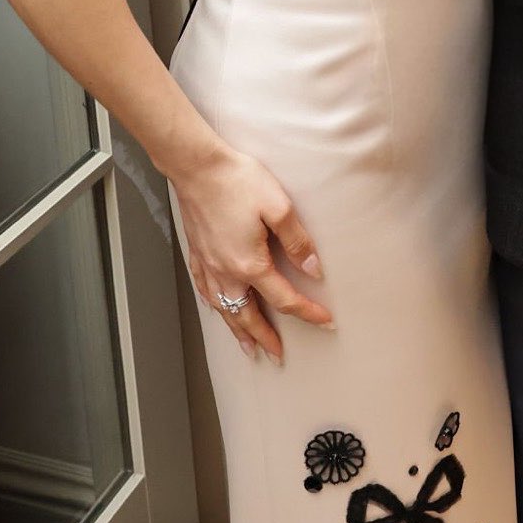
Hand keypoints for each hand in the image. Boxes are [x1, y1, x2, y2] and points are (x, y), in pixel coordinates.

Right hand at [173, 145, 331, 359]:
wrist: (197, 166)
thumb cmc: (237, 181)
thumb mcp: (279, 207)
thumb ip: (297, 241)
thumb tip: (313, 270)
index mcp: (250, 264)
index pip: (284, 298)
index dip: (307, 313)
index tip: (325, 322)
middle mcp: (226, 273)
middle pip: (248, 316)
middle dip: (266, 338)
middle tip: (278, 355)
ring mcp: (208, 266)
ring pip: (224, 310)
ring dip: (239, 331)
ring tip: (249, 347)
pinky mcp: (197, 254)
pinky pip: (206, 292)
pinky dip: (215, 308)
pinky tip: (218, 309)